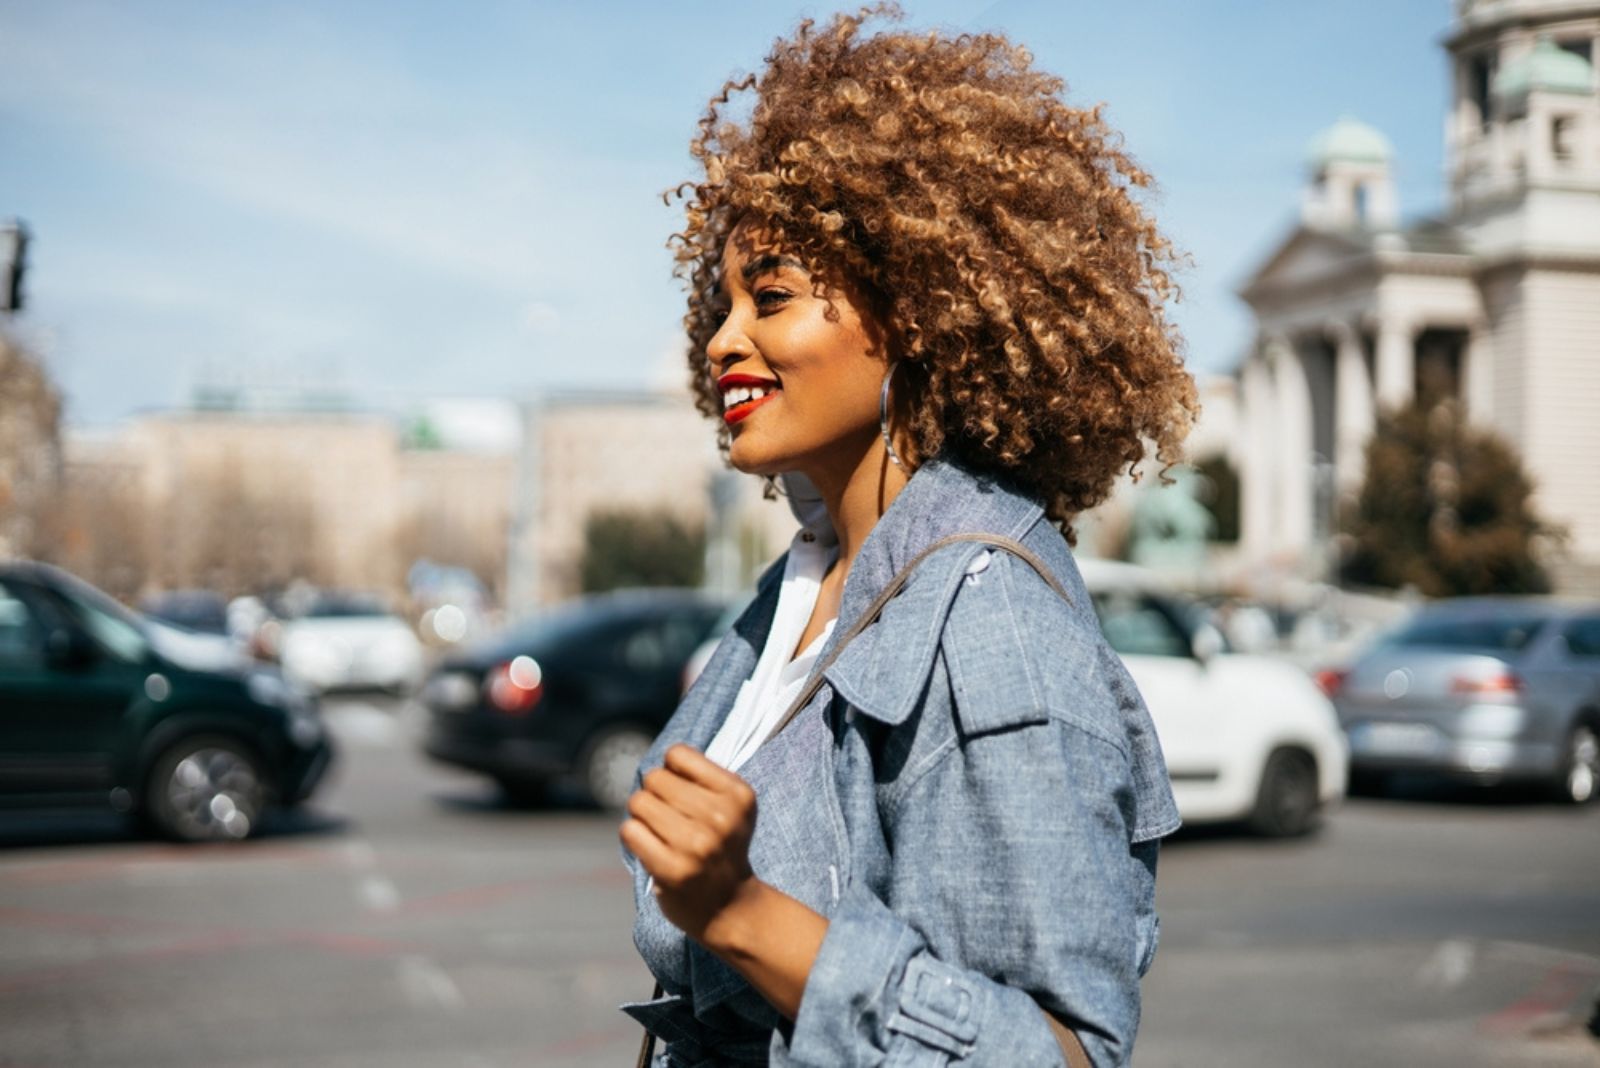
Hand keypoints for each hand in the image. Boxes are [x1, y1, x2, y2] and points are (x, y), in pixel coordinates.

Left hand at [620, 744, 760, 942]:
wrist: (730, 907)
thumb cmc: (722, 848)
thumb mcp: (732, 808)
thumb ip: (700, 778)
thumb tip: (656, 765)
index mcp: (738, 795)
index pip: (677, 754)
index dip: (671, 770)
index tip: (680, 792)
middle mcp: (720, 817)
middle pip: (654, 778)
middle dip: (654, 794)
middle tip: (668, 818)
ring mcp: (696, 844)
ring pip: (639, 802)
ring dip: (642, 816)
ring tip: (660, 833)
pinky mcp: (671, 869)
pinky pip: (630, 830)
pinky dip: (634, 837)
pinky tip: (650, 848)